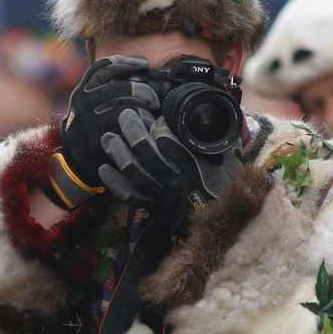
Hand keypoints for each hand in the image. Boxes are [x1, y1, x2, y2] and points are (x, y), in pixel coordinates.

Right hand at [60, 56, 159, 190]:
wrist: (77, 169)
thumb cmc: (92, 136)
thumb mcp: (92, 111)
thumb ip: (107, 94)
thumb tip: (137, 73)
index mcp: (81, 92)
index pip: (102, 66)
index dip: (125, 61)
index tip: (143, 63)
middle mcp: (81, 100)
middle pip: (115, 78)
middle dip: (139, 84)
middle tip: (154, 97)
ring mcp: (88, 116)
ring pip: (122, 95)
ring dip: (143, 99)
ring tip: (154, 109)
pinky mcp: (98, 132)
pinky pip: (125, 116)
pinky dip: (140, 118)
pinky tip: (148, 125)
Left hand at [98, 108, 241, 235]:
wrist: (223, 221)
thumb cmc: (225, 186)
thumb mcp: (228, 157)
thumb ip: (216, 139)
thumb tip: (212, 119)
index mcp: (194, 163)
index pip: (168, 138)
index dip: (156, 123)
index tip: (151, 113)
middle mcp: (176, 178)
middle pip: (147, 151)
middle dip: (132, 130)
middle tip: (125, 116)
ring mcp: (162, 194)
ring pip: (135, 172)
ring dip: (118, 153)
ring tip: (108, 138)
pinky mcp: (154, 207)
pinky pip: (130, 196)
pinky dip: (115, 184)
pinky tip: (104, 170)